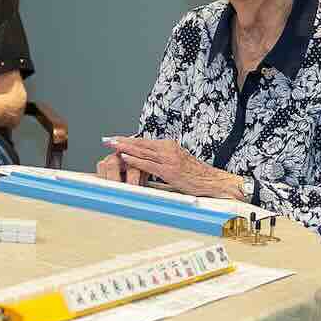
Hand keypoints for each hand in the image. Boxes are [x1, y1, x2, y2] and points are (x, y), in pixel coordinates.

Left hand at [103, 137, 242, 198]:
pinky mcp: (169, 171)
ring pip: (142, 151)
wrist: (213, 181)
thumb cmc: (196, 175)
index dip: (128, 140)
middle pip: (140, 144)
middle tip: (107, 139)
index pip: (144, 142)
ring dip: (124, 147)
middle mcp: (168, 149)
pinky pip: (148, 164)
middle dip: (122, 141)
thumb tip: (148, 166)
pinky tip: (124, 157)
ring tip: (111, 145)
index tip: (115, 139)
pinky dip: (135, 160)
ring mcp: (168, 159)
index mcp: (169, 146)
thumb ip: (162, 162)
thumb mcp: (177, 163)